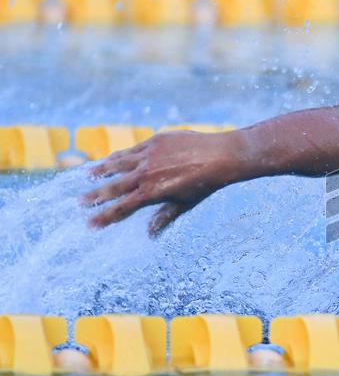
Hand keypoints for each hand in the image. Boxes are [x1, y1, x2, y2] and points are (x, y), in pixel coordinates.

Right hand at [81, 130, 247, 235]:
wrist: (221, 156)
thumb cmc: (205, 183)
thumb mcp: (184, 204)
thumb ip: (164, 217)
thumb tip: (149, 234)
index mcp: (153, 192)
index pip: (122, 207)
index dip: (105, 217)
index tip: (90, 224)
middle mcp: (146, 173)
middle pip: (114, 187)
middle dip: (95, 196)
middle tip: (80, 203)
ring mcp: (149, 155)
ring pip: (118, 164)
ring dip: (102, 171)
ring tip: (88, 177)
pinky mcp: (154, 141)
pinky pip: (130, 150)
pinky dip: (118, 157)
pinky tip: (110, 160)